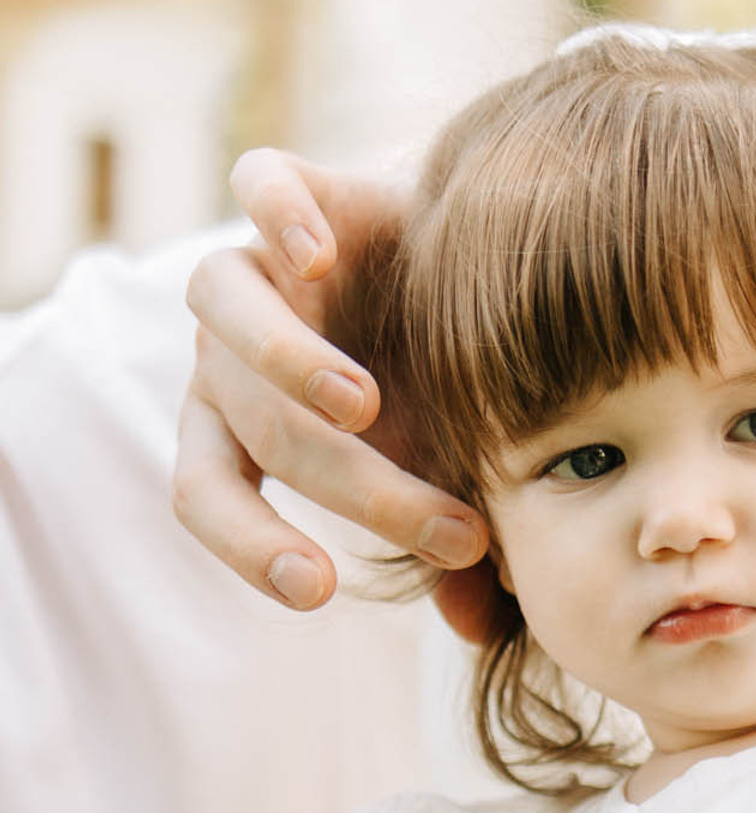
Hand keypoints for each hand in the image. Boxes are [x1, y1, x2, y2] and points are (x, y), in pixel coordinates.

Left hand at [175, 149, 495, 635]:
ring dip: (285, 367)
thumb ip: (456, 551)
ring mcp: (262, 263)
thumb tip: (473, 627)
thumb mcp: (459, 476)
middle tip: (456, 532)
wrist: (491, 268)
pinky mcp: (300, 190)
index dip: (249, 545)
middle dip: (356, 491)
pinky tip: (321, 258)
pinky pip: (259, 185)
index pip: (206, 491)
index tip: (319, 589)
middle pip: (259, 423)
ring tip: (361, 408)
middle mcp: (235, 348)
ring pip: (225, 306)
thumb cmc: (458, 392)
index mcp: (248, 423)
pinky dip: (278, 218)